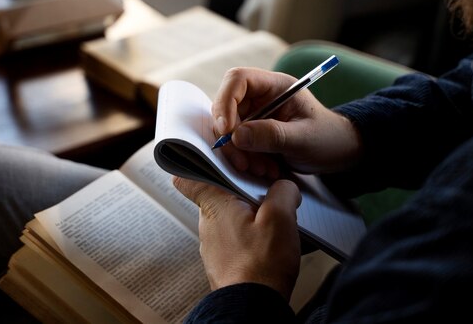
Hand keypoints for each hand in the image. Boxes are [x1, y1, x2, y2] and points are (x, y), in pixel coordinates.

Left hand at [173, 176, 301, 300]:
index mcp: (214, 205)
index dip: (202, 167)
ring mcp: (213, 246)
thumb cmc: (261, 265)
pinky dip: (251, 237)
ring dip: (250, 215)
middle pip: (219, 194)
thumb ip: (283, 191)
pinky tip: (270, 245)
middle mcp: (208, 224)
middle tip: (268, 195)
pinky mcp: (224, 262)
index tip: (223, 165)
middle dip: (244, 191)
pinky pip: (235, 239)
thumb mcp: (280, 217)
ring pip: (229, 217)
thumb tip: (285, 187)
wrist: (253, 308)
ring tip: (274, 224)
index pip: (187, 178)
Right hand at [212, 67, 361, 177]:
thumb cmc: (328, 138)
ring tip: (264, 170)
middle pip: (227, 108)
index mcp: (276, 86)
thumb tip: (236, 135)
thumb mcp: (304, 138)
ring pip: (230, 130)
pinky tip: (266, 170)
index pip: (238, 80)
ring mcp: (256, 115)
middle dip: (232, 138)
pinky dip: (245, 159)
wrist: (339, 152)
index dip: (225, 102)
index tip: (226, 131)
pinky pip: (237, 144)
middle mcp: (261, 97)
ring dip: (240, 153)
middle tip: (246, 163)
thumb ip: (272, 135)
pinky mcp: (253, 133)